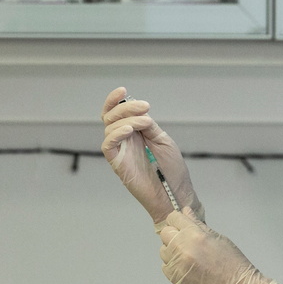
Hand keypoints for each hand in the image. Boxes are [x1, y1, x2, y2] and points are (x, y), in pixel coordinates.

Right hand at [101, 87, 204, 228]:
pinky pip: (108, 145)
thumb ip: (149, 126)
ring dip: (126, 120)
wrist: (174, 193)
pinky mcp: (117, 163)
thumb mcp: (163, 140)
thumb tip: (139, 114)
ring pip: (109, 127)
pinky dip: (116, 134)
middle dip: (125, 107)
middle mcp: (125, 140)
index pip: (118, 112)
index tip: (122, 90)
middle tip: (144, 107)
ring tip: (143, 123)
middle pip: (112, 116)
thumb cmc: (172, 170)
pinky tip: (129, 131)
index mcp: (136, 132)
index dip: (116, 100)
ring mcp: (120, 151)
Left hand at [158, 210, 281, 283]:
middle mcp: (182, 248)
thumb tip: (186, 212)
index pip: (173, 218)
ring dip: (172, 250)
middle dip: (174, 234)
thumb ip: (198, 225)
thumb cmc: (233, 264)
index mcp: (195, 235)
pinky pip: (165, 267)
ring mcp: (177, 265)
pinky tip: (187, 267)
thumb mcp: (218, 238)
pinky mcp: (175, 279)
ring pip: (163, 251)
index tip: (182, 224)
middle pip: (165, 233)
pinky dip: (173, 265)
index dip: (178, 220)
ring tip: (189, 256)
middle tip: (187, 241)